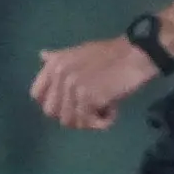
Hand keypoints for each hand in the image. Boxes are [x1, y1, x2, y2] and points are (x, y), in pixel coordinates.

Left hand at [33, 37, 161, 130]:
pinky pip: (90, 122)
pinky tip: (114, 110)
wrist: (136, 54)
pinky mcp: (91, 98)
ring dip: (88, 121)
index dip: (53, 103)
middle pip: (52, 112)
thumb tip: (42, 55)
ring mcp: (74, 88)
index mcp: (55, 65)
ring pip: (71, 121)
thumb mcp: (79, 51)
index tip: (70, 104)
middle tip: (90, 109)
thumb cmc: (111, 53)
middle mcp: (60, 76)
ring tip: (104, 110)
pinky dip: (103, 121)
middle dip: (71, 114)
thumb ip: (58, 59)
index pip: (37, 95)